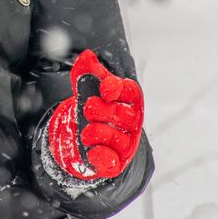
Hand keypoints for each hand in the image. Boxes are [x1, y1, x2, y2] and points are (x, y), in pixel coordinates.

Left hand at [47, 49, 143, 179]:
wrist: (88, 134)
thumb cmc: (95, 107)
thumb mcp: (88, 87)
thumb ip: (87, 71)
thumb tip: (87, 56)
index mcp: (128, 100)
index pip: (130, 92)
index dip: (117, 88)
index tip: (104, 89)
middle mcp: (131, 122)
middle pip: (124, 115)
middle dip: (104, 111)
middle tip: (88, 109)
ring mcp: (125, 143)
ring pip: (119, 140)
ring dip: (100, 133)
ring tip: (86, 131)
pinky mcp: (115, 162)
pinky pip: (113, 163)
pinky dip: (103, 158)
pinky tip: (93, 151)